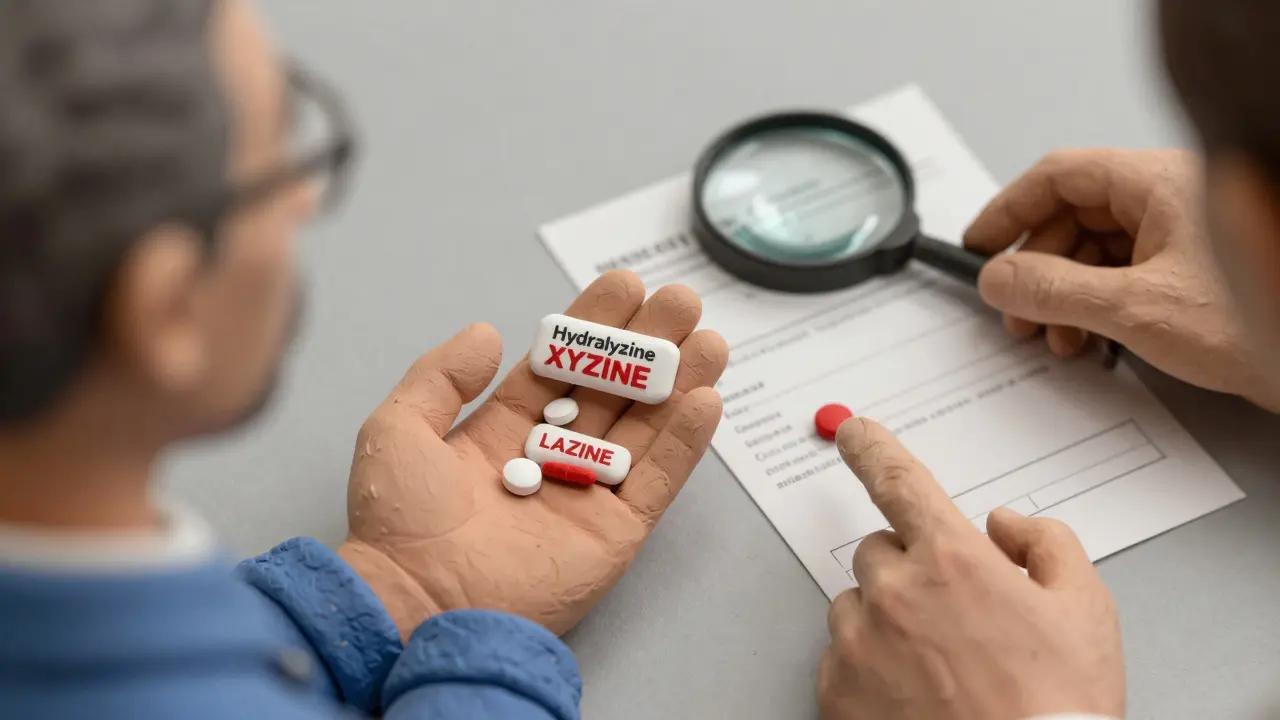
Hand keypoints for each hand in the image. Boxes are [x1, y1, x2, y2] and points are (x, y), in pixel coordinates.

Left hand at [337, 271, 727, 635]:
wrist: (414, 601)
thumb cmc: (396, 521)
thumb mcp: (398, 428)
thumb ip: (440, 376)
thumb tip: (487, 332)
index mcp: (503, 432)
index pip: (562, 368)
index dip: (595, 326)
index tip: (626, 285)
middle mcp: (551, 458)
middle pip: (613, 391)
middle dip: (648, 345)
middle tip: (681, 300)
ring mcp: (586, 496)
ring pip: (645, 429)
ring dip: (679, 384)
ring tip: (708, 338)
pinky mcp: (614, 534)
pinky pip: (657, 482)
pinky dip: (684, 443)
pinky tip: (706, 399)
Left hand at [819, 417, 1124, 719]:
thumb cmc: (1059, 709)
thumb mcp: (1087, 610)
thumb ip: (1047, 544)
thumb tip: (1005, 523)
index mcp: (952, 560)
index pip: (899, 480)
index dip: (872, 449)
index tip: (853, 432)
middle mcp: (895, 593)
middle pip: (879, 553)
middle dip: (910, 571)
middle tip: (954, 618)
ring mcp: (858, 644)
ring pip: (856, 606)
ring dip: (886, 620)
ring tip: (939, 668)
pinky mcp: (836, 691)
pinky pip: (839, 658)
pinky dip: (867, 668)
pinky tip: (914, 696)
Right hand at [965, 148, 1279, 409]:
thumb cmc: (1257, 319)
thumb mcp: (1134, 308)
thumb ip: (1053, 290)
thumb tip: (998, 278)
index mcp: (1157, 183)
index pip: (1061, 176)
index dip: (1011, 209)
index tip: (979, 244)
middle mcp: (1167, 201)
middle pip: (1072, 218)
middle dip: (1035, 268)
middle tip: (1013, 308)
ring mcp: (1179, 237)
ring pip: (1094, 252)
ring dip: (1061, 296)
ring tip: (1053, 337)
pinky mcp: (1188, 274)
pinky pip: (1120, 276)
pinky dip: (1092, 308)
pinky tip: (1088, 341)